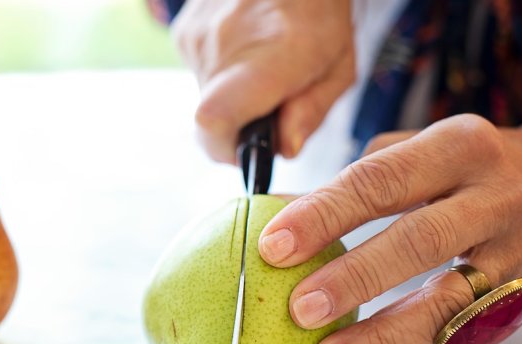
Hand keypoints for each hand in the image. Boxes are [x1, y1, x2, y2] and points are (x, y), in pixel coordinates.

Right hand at [172, 0, 354, 161]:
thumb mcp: (338, 66)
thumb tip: (284, 149)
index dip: (226, 150)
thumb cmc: (321, 8)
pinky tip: (245, 46)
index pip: (215, 122)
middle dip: (240, 123)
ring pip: (205, 97)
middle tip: (270, 99)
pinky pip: (199, 72)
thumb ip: (311, 113)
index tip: (249, 150)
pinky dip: (221, 72)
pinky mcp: (183, 30)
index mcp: (273, 56)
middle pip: (212, 120)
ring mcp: (197, 36)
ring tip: (260, 63)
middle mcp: (225, 46)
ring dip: (231, 95)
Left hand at [257, 114, 521, 343]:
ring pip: (448, 301)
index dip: (323, 216)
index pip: (379, 181)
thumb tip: (271, 213)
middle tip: (299, 308)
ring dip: (381, 335)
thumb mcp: (414, 152)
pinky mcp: (516, 297)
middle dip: (355, 279)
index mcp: (455, 148)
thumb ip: (350, 183)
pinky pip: (456, 336)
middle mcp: (491, 196)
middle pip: (419, 240)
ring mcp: (512, 251)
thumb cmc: (459, 167)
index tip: (274, 247)